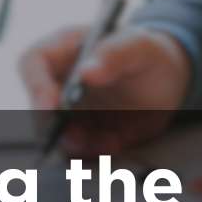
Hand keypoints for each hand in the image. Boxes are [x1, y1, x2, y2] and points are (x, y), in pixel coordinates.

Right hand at [19, 26, 191, 155]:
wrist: (167, 83)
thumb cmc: (149, 55)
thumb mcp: (140, 47)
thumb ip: (115, 54)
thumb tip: (86, 72)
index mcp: (64, 50)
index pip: (33, 63)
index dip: (36, 85)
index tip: (51, 106)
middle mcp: (58, 82)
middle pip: (38, 107)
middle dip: (57, 127)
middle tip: (82, 136)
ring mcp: (68, 111)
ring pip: (56, 135)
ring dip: (79, 145)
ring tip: (111, 141)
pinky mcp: (82, 135)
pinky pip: (77, 152)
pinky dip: (93, 154)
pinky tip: (116, 143)